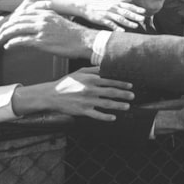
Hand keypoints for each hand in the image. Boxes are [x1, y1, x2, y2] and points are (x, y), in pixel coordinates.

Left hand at [0, 0, 97, 57]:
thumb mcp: (60, 20)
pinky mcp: (41, 41)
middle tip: (0, 31)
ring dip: (7, 34)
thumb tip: (43, 18)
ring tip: (1, 38)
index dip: (15, 17)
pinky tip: (8, 46)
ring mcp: (41, 29)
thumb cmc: (73, 33)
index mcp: (47, 12)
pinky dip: (13, 43)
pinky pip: (22, 41)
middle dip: (8, 25)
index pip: (25, 12)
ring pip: (18, 29)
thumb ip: (49, 17)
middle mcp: (42, 19)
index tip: (9, 22)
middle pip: (19, 19)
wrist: (83, 40)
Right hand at [17, 66, 133, 121]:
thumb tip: (107, 66)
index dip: (122, 83)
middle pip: (111, 92)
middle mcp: (90, 90)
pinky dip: (106, 117)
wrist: (51, 95)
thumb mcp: (80, 72)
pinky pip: (96, 115)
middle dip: (124, 94)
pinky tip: (113, 117)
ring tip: (127, 106)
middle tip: (133, 96)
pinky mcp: (82, 111)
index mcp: (90, 79)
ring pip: (106, 104)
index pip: (110, 80)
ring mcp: (87, 101)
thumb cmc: (67, 82)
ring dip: (118, 105)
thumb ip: (94, 70)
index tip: (131, 85)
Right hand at [83, 0, 145, 30]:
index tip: (144, 11)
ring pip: (119, 18)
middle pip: (125, 12)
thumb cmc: (101, 4)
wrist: (87, 7)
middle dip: (134, 16)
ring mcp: (108, 14)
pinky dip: (116, 28)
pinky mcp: (102, 20)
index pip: (128, 6)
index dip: (136, 9)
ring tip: (135, 26)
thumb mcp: (112, 1)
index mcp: (116, 3)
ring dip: (128, 22)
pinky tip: (122, 31)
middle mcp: (113, 8)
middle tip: (142, 19)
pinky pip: (111, 24)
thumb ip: (123, 0)